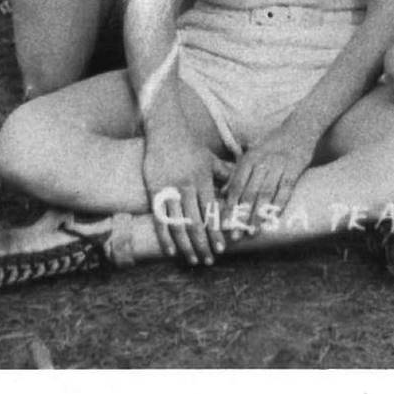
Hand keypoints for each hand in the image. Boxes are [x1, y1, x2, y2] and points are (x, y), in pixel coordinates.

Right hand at [143, 116, 229, 265]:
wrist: (166, 132)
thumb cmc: (190, 147)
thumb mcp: (210, 159)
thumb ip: (224, 174)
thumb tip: (238, 187)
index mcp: (204, 180)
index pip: (213, 212)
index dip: (217, 231)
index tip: (223, 247)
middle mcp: (188, 187)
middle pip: (197, 222)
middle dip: (204, 244)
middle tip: (209, 260)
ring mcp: (170, 190)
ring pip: (179, 224)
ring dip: (187, 245)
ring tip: (193, 260)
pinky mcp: (155, 191)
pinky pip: (160, 219)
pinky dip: (166, 237)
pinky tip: (172, 251)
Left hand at [219, 114, 321, 241]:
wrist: (300, 128)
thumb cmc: (273, 145)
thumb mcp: (252, 154)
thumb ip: (238, 172)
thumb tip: (222, 193)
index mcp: (250, 158)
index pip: (236, 185)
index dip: (230, 205)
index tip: (224, 224)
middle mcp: (263, 161)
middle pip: (249, 192)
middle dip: (242, 215)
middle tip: (236, 234)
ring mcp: (279, 164)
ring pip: (266, 193)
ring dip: (258, 214)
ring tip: (253, 231)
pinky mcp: (295, 168)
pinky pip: (286, 189)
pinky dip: (279, 204)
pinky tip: (273, 218)